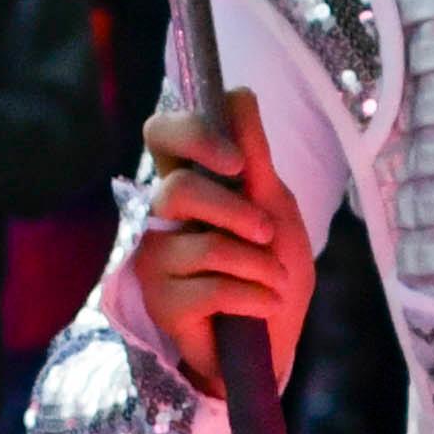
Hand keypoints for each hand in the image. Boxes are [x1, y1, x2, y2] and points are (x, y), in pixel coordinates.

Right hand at [119, 102, 310, 394]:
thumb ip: (255, 155)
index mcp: (187, 184)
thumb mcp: (276, 205)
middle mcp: (161, 218)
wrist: (274, 339)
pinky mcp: (163, 304)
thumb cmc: (272, 268)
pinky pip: (214, 289)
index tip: (234, 160)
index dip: (191, 134)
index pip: (160, 135)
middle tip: (267, 234)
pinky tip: (262, 306)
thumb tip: (238, 94)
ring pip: (207, 245)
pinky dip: (255, 297)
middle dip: (238, 213)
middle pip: (179, 190)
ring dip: (260, 266)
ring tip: (273, 282)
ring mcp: (156, 261)